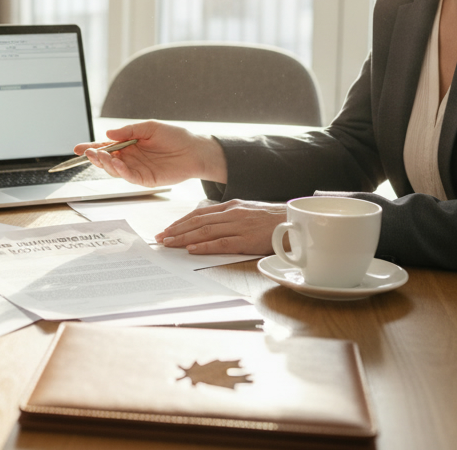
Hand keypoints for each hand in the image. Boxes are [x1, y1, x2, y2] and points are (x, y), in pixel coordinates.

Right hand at [73, 121, 226, 186]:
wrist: (195, 150)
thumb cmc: (175, 136)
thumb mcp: (149, 127)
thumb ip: (129, 131)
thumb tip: (108, 133)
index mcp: (128, 145)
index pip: (106, 147)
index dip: (91, 147)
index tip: (77, 148)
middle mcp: (130, 158)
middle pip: (106, 160)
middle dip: (95, 157)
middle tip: (88, 153)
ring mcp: (137, 169)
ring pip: (114, 170)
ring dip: (105, 164)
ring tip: (100, 156)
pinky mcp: (145, 179)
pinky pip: (129, 177)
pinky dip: (120, 172)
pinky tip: (117, 164)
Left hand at [155, 200, 286, 254]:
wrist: (296, 222)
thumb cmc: (272, 220)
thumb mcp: (248, 212)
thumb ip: (229, 216)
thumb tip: (209, 225)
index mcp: (231, 206)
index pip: (199, 213)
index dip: (180, 221)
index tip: (167, 229)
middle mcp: (232, 213)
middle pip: (198, 222)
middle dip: (176, 230)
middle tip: (160, 238)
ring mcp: (239, 226)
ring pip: (205, 231)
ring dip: (184, 238)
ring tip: (169, 244)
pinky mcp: (247, 239)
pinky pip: (222, 243)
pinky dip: (205, 246)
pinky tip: (192, 250)